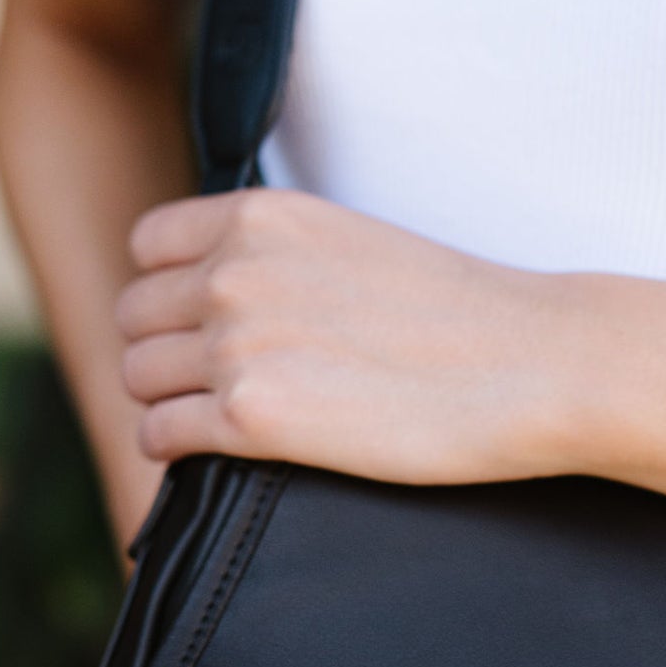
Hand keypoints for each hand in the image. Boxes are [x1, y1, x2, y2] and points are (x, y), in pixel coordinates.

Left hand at [116, 189, 585, 483]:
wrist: (530, 362)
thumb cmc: (460, 310)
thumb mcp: (350, 241)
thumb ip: (275, 254)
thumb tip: (222, 292)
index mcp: (261, 216)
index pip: (147, 246)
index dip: (169, 289)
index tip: (205, 321)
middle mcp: (235, 270)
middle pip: (134, 317)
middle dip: (166, 350)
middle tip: (217, 380)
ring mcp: (238, 344)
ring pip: (138, 377)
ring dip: (170, 401)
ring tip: (225, 417)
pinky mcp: (253, 418)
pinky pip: (159, 436)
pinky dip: (180, 450)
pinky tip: (226, 450)